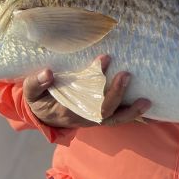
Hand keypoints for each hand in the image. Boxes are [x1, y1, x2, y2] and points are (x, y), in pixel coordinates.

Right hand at [21, 55, 150, 127]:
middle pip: (105, 110)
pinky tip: (147, 106)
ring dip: (132, 111)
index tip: (104, 59)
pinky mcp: (102, 116)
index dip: (97, 82)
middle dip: (117, 93)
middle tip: (126, 73)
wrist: (44, 114)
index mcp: (68, 111)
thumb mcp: (31, 93)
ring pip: (116, 119)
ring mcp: (95, 119)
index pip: (86, 100)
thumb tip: (47, 72)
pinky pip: (120, 118)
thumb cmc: (40, 100)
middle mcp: (85, 117)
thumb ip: (35, 83)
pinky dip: (133, 115)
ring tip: (147, 101)